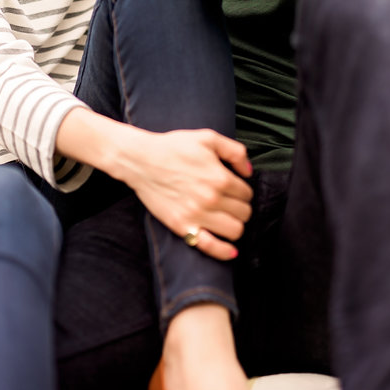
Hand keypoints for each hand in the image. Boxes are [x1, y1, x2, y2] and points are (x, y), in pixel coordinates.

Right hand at [118, 128, 253, 260]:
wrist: (141, 160)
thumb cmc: (173, 147)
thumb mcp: (207, 138)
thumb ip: (235, 151)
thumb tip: (248, 172)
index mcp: (220, 177)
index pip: (247, 193)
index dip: (242, 190)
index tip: (233, 188)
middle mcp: (212, 199)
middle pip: (244, 213)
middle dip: (241, 207)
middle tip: (229, 202)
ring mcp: (197, 215)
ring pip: (235, 230)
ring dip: (235, 224)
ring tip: (226, 218)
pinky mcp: (182, 226)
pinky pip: (211, 247)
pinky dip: (224, 251)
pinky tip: (230, 250)